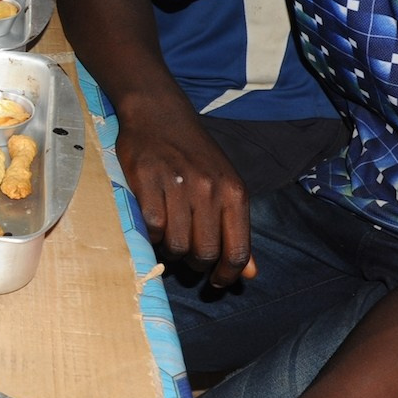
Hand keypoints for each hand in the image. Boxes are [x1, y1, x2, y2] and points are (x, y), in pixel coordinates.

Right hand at [116, 109, 256, 285]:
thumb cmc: (195, 153)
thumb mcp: (225, 186)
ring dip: (172, 250)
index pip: (237, 249)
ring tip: (170, 239)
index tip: (218, 282)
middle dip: (196, 263)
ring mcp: (177, 185)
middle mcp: (209, 189)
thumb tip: (250, 273)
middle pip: (205, 252)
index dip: (227, 274)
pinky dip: (152, 235)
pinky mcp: (147, 182)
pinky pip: (152, 228)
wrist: (159, 114)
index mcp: (234, 191)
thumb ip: (236, 229)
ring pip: (177, 244)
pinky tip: (154, 225)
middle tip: (188, 256)